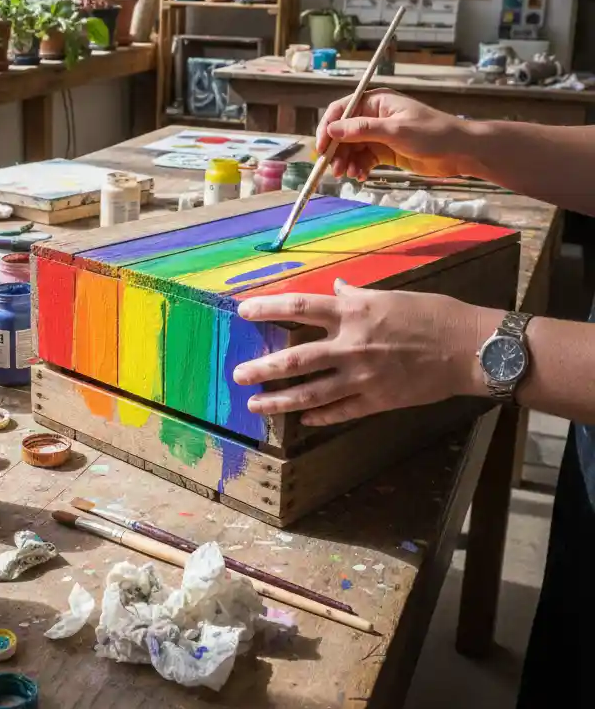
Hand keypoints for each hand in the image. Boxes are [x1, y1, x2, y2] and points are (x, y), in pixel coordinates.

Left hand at [232, 281, 495, 425]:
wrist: (471, 350)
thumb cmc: (433, 315)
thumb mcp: (391, 296)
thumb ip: (357, 296)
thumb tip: (336, 287)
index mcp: (354, 312)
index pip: (300, 307)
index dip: (268, 308)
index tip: (242, 311)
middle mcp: (352, 345)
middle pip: (295, 359)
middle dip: (263, 369)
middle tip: (237, 375)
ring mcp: (363, 377)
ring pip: (311, 394)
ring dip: (280, 401)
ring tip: (255, 406)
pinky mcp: (378, 401)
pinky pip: (340, 412)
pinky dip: (319, 416)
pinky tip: (303, 420)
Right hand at [315, 89, 468, 180]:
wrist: (460, 152)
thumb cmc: (432, 134)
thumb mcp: (395, 131)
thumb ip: (362, 129)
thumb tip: (331, 130)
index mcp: (376, 102)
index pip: (341, 110)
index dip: (328, 128)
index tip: (321, 148)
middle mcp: (374, 116)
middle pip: (343, 132)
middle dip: (336, 151)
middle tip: (334, 170)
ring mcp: (379, 134)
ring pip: (351, 148)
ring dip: (346, 162)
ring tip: (349, 176)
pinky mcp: (385, 151)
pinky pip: (363, 159)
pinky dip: (358, 168)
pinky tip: (361, 177)